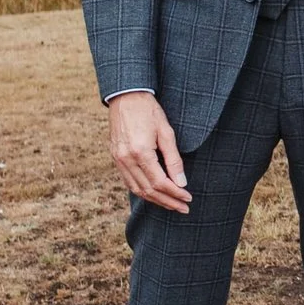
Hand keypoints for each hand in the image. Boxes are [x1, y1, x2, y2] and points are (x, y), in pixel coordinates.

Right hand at [109, 91, 191, 211]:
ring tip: (171, 205)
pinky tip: (154, 195)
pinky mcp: (115, 158)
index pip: (160, 182)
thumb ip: (174, 159)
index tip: (188, 198)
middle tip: (184, 208)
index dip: (175, 193)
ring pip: (137, 189)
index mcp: (140, 152)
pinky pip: (128, 181)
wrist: (125, 97)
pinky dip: (142, 191)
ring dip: (155, 200)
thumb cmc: (149, 111)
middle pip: (148, 190)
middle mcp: (126, 159)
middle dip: (168, 201)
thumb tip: (182, 182)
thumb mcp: (166, 132)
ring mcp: (118, 160)